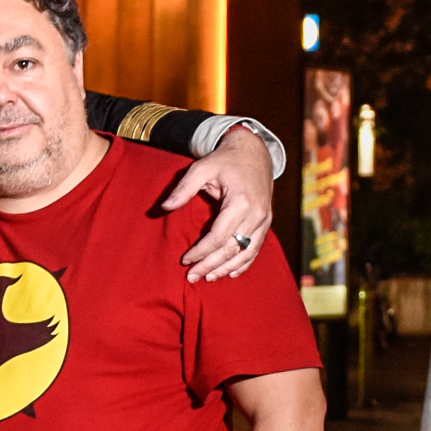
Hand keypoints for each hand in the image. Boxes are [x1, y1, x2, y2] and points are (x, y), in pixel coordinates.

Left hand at [166, 125, 273, 281]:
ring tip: (208, 278)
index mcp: (241, 202)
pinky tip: (231, 273)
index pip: (219, 236)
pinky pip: (256, 248)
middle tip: (192, 277)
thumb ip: (183, 189)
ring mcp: (264, 219)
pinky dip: (244, 263)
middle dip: (211, 265)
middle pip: (232, 248)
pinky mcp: (267, 222)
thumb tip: (164, 208)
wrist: (254, 151)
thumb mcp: (201, 168)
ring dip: (227, 268)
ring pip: (246, 252)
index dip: (201, 251)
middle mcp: (256, 214)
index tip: (185, 260)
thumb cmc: (224, 160)